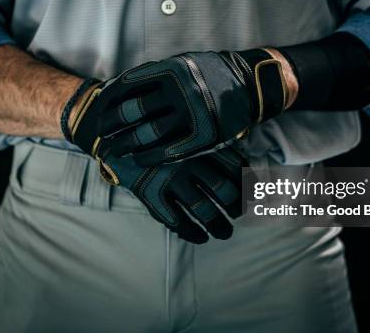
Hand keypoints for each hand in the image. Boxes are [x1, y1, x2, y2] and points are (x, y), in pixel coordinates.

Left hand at [70, 49, 292, 166]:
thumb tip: (119, 86)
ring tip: (115, 148)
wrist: (247, 85)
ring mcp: (191, 115)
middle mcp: (179, 92)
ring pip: (148, 133)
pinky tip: (138, 160)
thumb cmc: (209, 73)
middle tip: (102, 132)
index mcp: (170, 71)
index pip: (127, 85)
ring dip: (126, 143)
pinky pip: (168, 151)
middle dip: (112, 124)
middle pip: (133, 112)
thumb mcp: (182, 63)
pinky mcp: (202, 136)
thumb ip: (154, 74)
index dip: (109, 100)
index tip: (100, 109)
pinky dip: (149, 157)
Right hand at [99, 146, 246, 243]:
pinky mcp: (152, 193)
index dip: (248, 186)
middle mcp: (189, 160)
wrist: (118, 134)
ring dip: (219, 227)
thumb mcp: (189, 132)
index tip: (252, 196)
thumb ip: (214, 148)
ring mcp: (170, 178)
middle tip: (238, 215)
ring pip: (204, 211)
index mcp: (200, 143)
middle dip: (236, 209)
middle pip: (225, 192)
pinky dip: (193, 233)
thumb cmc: (161, 135)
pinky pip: (178, 221)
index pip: (236, 168)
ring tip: (225, 233)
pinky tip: (201, 237)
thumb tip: (249, 172)